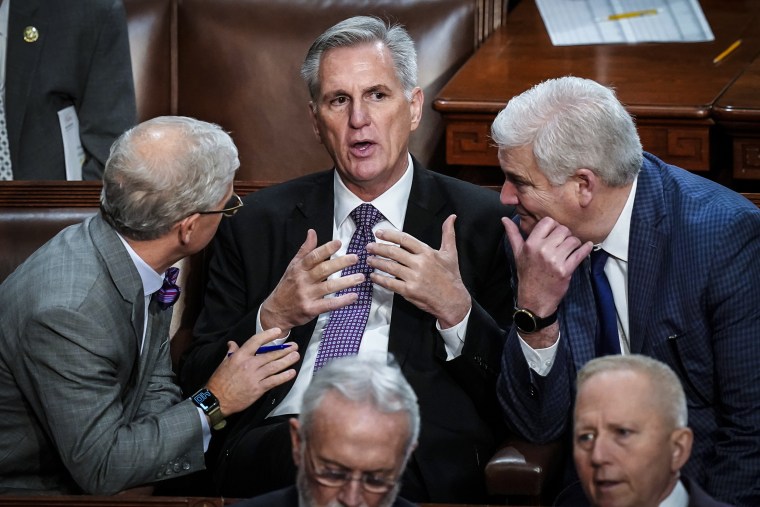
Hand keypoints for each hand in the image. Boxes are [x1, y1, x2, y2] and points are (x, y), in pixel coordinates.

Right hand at [206, 328, 298, 415]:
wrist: (217, 400)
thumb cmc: (219, 381)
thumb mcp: (224, 363)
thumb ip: (231, 352)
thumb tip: (232, 343)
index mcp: (240, 356)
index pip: (256, 341)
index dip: (268, 335)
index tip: (277, 331)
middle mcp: (249, 364)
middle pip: (270, 354)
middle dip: (284, 350)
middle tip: (294, 346)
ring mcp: (255, 377)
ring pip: (275, 366)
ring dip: (287, 360)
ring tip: (296, 356)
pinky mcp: (258, 389)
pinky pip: (274, 381)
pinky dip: (284, 376)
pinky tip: (292, 372)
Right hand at [260, 229, 364, 333]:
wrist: (276, 311)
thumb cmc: (287, 286)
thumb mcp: (293, 266)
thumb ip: (305, 250)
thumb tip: (312, 232)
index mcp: (299, 268)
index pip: (313, 256)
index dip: (326, 249)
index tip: (339, 243)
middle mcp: (303, 281)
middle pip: (323, 270)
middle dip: (340, 263)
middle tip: (355, 258)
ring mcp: (307, 295)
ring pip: (329, 287)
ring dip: (346, 282)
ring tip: (360, 277)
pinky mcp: (311, 309)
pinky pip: (329, 304)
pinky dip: (342, 301)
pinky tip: (353, 296)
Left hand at [366, 214, 470, 328]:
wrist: (453, 300)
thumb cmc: (451, 276)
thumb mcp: (451, 253)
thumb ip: (448, 233)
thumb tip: (451, 217)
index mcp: (427, 253)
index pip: (405, 239)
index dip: (390, 235)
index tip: (379, 233)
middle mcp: (419, 263)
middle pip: (393, 252)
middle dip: (378, 248)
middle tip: (369, 246)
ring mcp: (413, 277)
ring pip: (390, 267)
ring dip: (377, 262)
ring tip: (368, 260)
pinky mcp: (409, 290)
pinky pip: (390, 283)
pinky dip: (380, 279)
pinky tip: (373, 276)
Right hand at [504, 215, 591, 318]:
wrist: (534, 299)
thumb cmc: (527, 275)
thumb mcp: (517, 254)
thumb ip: (513, 234)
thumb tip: (504, 219)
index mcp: (531, 244)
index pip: (548, 222)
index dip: (553, 226)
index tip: (554, 233)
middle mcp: (542, 250)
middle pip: (563, 230)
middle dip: (565, 235)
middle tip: (563, 242)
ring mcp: (555, 261)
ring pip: (573, 240)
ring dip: (574, 243)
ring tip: (570, 249)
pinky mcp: (566, 270)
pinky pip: (580, 254)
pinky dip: (585, 249)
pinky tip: (586, 247)